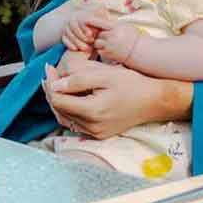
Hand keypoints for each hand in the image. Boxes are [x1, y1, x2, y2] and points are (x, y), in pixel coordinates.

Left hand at [43, 54, 183, 139]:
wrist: (153, 101)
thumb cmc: (131, 84)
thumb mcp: (104, 75)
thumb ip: (77, 80)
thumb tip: (55, 85)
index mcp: (92, 112)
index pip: (58, 100)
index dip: (50, 83)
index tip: (49, 67)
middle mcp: (92, 127)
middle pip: (59, 110)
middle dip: (51, 91)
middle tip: (49, 73)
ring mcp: (95, 133)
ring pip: (65, 118)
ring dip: (58, 101)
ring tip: (55, 83)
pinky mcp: (99, 134)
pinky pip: (76, 123)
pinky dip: (68, 110)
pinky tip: (68, 96)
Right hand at [61, 8, 105, 55]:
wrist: (95, 34)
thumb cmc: (101, 28)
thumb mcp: (102, 23)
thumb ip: (102, 22)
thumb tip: (103, 22)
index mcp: (83, 13)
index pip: (80, 18)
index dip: (84, 27)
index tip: (91, 35)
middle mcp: (74, 18)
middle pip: (73, 25)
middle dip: (81, 35)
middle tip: (89, 43)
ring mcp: (67, 26)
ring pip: (68, 32)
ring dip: (76, 41)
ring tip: (85, 48)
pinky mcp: (64, 34)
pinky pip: (64, 38)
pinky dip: (69, 44)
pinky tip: (75, 49)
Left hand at [95, 20, 143, 65]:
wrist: (138, 50)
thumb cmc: (132, 36)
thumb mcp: (124, 26)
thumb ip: (112, 24)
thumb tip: (99, 20)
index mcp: (116, 27)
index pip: (100, 22)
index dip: (92, 21)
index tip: (86, 20)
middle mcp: (112, 36)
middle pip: (97, 33)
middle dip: (99, 34)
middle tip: (104, 35)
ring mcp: (110, 46)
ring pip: (96, 42)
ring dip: (99, 42)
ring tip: (106, 42)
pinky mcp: (109, 55)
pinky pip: (99, 51)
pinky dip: (101, 49)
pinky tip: (107, 48)